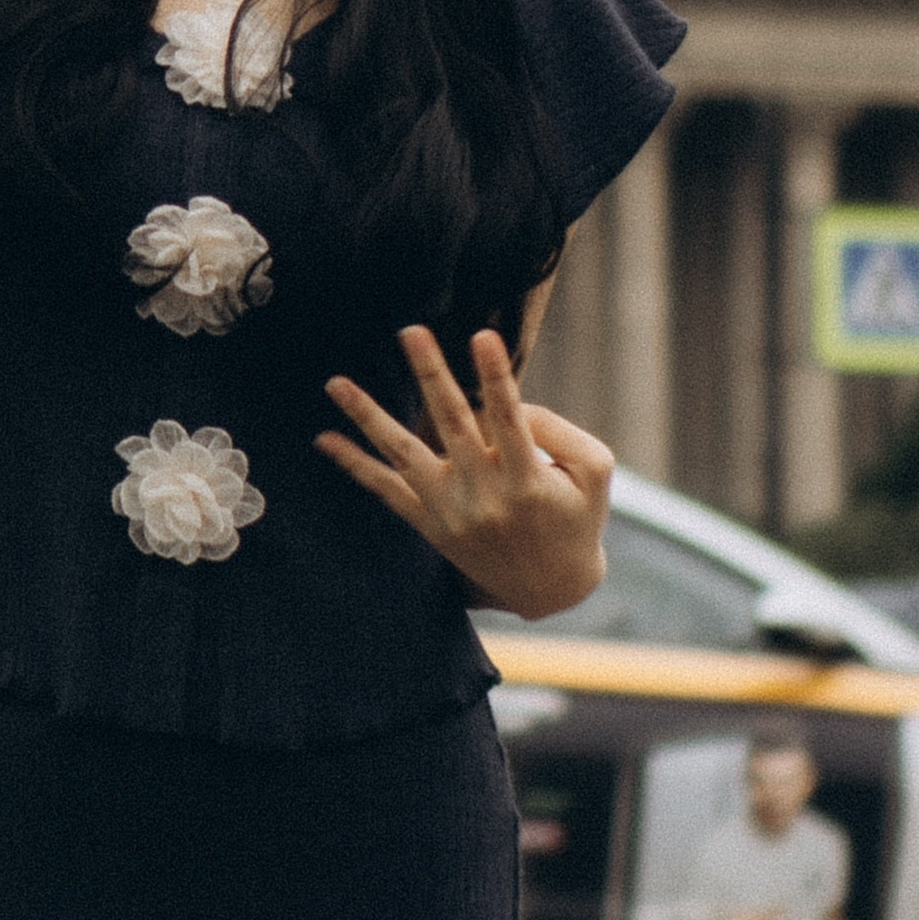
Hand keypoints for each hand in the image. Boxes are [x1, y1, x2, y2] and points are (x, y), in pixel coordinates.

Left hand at [317, 325, 612, 619]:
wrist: (550, 588)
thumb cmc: (576, 517)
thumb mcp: (592, 472)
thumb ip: (558, 430)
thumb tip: (511, 403)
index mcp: (528, 480)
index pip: (511, 419)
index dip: (496, 378)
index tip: (482, 336)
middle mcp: (484, 495)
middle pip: (451, 425)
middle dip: (431, 375)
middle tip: (410, 331)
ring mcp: (451, 510)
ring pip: (403, 455)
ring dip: (368, 416)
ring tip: (336, 383)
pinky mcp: (430, 524)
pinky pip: (386, 491)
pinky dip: (355, 465)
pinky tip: (325, 439)